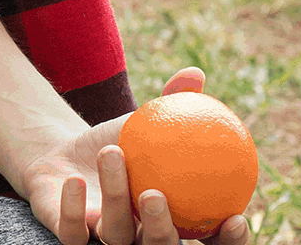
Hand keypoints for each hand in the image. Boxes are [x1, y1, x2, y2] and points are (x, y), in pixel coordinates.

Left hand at [18, 68, 251, 244]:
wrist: (64, 154)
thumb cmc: (118, 145)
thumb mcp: (142, 124)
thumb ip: (171, 105)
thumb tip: (195, 73)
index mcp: (172, 221)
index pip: (208, 242)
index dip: (226, 242)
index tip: (235, 218)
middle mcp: (142, 239)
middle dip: (162, 230)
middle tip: (155, 194)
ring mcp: (105, 238)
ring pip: (115, 235)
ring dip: (114, 196)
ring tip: (112, 153)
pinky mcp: (70, 233)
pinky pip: (73, 233)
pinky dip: (73, 209)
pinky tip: (75, 180)